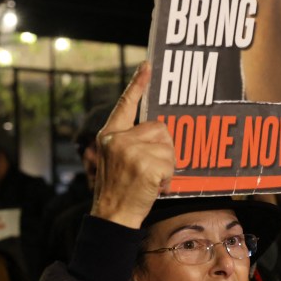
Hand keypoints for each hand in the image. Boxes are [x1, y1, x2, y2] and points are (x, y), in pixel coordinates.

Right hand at [91, 63, 175, 228]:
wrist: (112, 216)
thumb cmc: (118, 190)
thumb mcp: (114, 159)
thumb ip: (129, 141)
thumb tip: (158, 130)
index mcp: (109, 135)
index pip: (125, 104)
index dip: (137, 84)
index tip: (147, 65)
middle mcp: (118, 139)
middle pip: (159, 128)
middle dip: (162, 149)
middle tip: (148, 170)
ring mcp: (131, 151)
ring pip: (168, 146)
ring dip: (166, 165)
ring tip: (149, 180)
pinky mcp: (145, 164)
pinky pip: (171, 164)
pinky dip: (168, 178)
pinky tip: (153, 186)